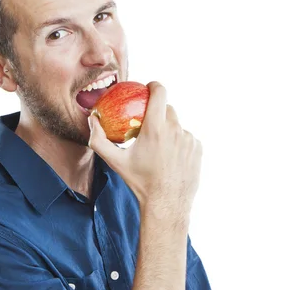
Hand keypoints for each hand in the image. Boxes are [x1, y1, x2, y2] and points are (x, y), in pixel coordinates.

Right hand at [88, 81, 201, 216]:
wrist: (166, 203)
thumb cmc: (139, 182)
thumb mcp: (115, 161)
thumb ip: (99, 139)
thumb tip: (92, 120)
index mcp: (155, 129)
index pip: (160, 92)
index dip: (154, 86)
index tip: (148, 89)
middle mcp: (175, 130)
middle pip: (168, 108)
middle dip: (157, 113)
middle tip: (148, 126)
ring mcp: (189, 139)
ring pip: (177, 125)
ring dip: (168, 131)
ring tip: (159, 149)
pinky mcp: (197, 148)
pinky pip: (186, 138)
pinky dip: (178, 143)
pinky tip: (170, 158)